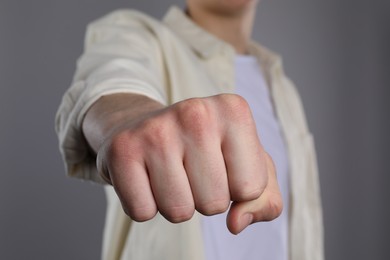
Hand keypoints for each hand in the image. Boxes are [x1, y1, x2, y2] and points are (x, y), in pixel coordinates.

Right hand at [96, 94, 281, 233]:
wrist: (145, 126)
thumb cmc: (204, 148)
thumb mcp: (247, 164)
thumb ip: (264, 199)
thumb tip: (237, 223)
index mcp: (233, 110)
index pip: (251, 188)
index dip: (237, 190)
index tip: (221, 167)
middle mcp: (195, 112)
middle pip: (214, 203)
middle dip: (204, 199)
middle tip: (190, 170)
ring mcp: (155, 129)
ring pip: (179, 211)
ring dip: (176, 203)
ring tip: (169, 173)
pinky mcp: (122, 149)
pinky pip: (142, 212)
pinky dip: (146, 204)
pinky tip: (146, 176)